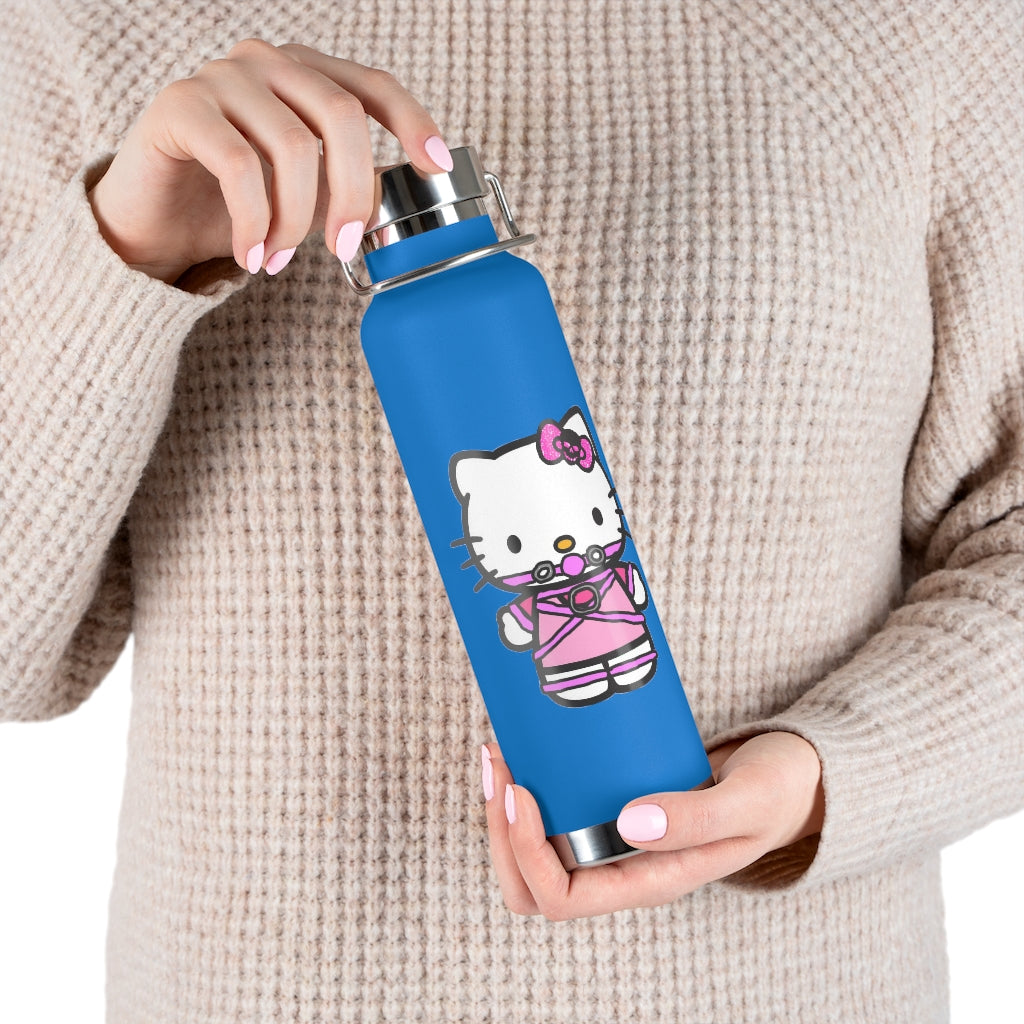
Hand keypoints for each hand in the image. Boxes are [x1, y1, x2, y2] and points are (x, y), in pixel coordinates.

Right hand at [87, 38, 452, 282]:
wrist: (152, 221)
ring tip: (279, 261)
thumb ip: (345, 184)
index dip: (412, 122)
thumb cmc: (233, 205)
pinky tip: (252, 255)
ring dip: (293, 221)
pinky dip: (255, 222)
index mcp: (305, 75)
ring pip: (293, 147)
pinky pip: (240, 166)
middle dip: (352, 192)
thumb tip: (401, 198)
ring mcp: (222, 76)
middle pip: (341, 115)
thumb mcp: (305, 195)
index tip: (436, 166)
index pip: (372, 86)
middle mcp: (267, 62)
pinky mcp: (180, 105)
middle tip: (344, 248)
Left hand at [480, 731, 824, 920]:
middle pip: (534, 885)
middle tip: (499, 766)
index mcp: (651, 881)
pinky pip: (556, 814)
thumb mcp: (748, 802)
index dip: (527, 852)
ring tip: (500, 753)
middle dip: (500, 833)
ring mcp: (616, 841)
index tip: (523, 790)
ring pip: (534, 851)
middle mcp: (624, 868)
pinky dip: (532, 785)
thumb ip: (697, 818)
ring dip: (505, 810)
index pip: (564, 897)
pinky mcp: (612, 808)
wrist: (790, 776)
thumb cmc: (776, 793)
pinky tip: (528, 746)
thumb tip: (628, 825)